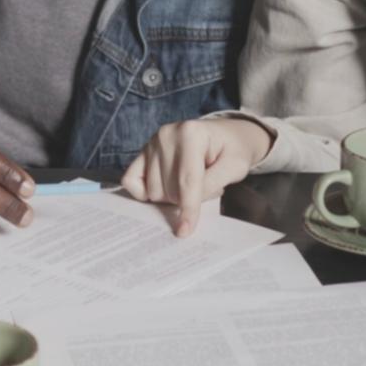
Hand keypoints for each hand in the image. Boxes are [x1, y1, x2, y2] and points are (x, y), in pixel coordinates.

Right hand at [120, 117, 271, 237]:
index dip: (187, 209)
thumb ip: (212, 184)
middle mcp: (166, 135)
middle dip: (186, 200)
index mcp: (191, 134)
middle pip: (169, 189)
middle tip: (206, 186)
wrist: (224, 135)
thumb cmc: (232, 151)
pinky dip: (144, 192)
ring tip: (190, 182)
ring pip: (153, 190)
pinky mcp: (143, 151)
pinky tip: (162, 187)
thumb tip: (184, 207)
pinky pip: (131, 180)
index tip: (185, 232)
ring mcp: (151, 142)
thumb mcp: (235, 167)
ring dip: (170, 196)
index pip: (187, 181)